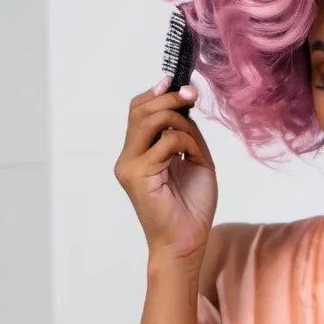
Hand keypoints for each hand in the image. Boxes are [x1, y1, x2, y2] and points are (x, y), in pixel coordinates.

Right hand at [114, 78, 217, 267]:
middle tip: (191, 94)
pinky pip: (166, 142)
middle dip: (168, 97)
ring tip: (195, 141)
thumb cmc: (192, 207)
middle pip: (139, 109)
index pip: (139, 111)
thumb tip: (187, 106)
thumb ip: (187, 135)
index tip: (178, 82)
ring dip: (180, 120)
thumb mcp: (196, 161)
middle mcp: (127, 157)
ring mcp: (129, 166)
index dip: (157, 93)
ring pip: (149, 120)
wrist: (187, 242)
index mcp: (138, 153)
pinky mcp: (138, 175)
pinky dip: (186, 142)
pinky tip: (194, 157)